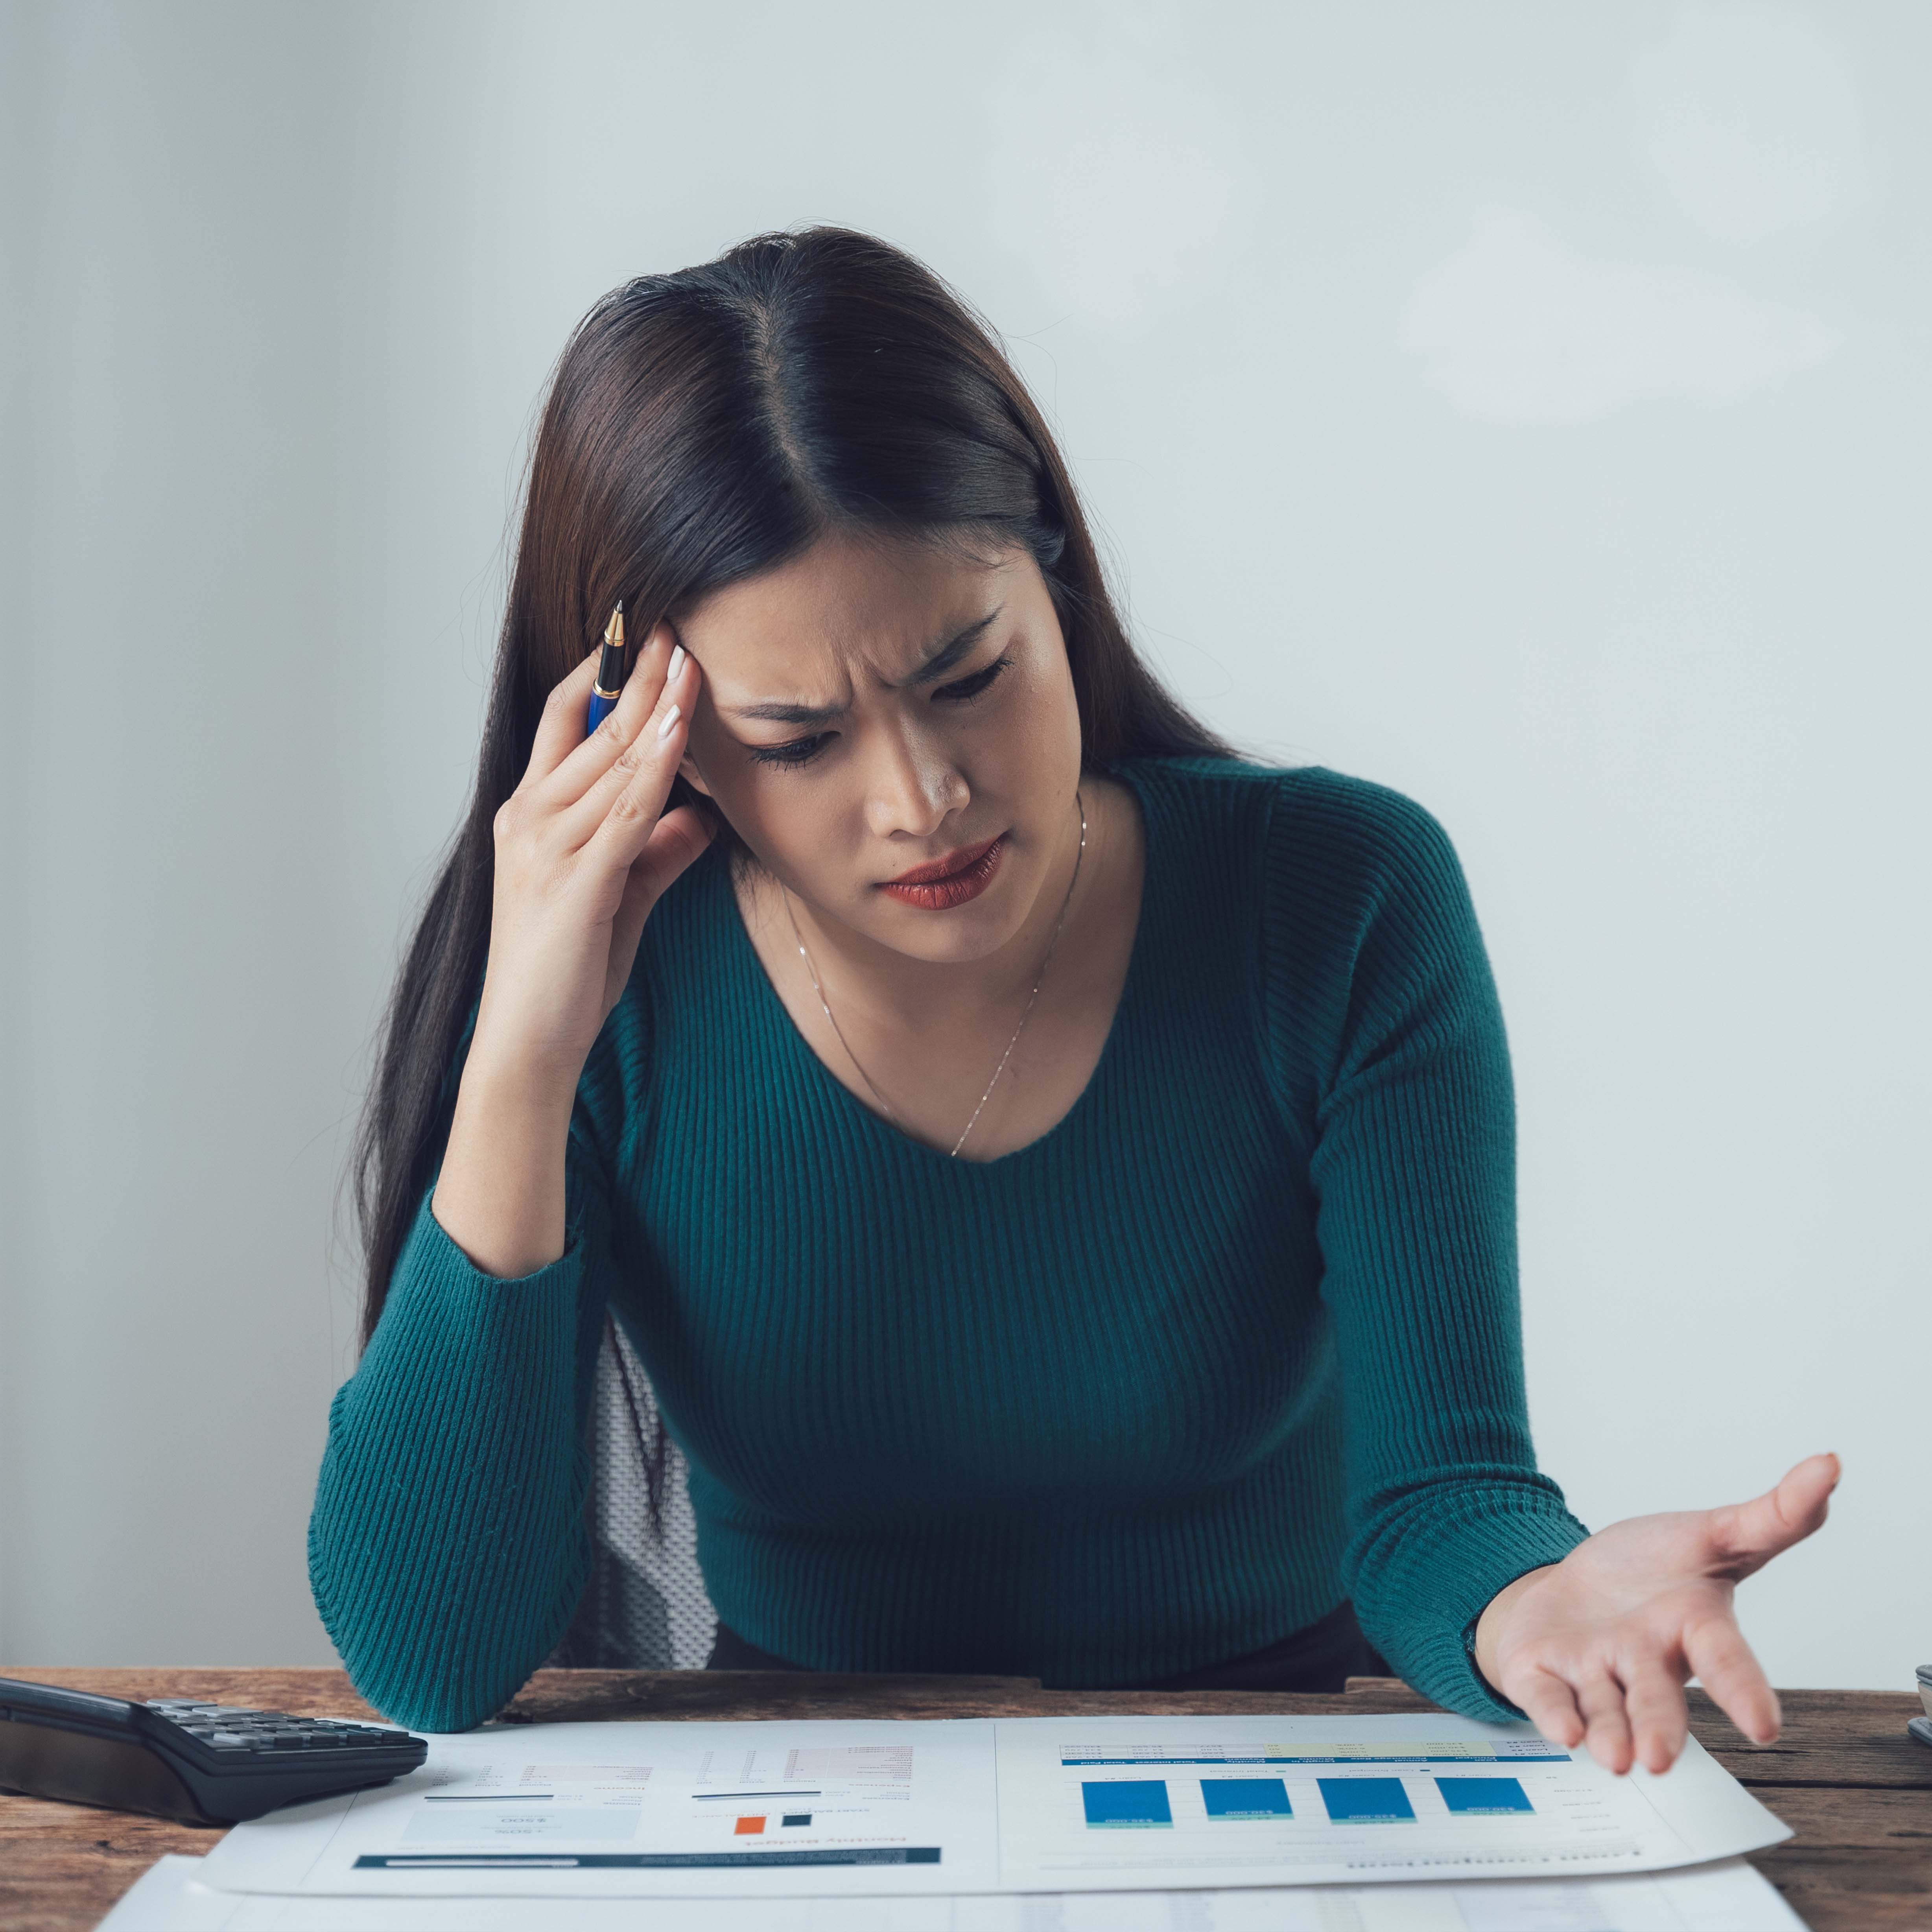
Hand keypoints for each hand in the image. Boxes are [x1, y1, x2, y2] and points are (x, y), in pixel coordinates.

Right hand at [469, 620, 709, 1091]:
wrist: (529, 1041)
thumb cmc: (566, 973)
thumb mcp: (621, 898)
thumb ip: (655, 853)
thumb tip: (699, 817)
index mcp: (533, 816)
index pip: (564, 721)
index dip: (603, 673)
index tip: (647, 637)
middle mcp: (532, 818)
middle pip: (588, 724)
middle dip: (634, 670)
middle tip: (673, 620)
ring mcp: (549, 846)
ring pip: (611, 757)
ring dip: (653, 703)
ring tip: (689, 655)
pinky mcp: (576, 879)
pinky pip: (624, 807)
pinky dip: (656, 762)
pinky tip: (681, 726)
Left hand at [1473, 1453, 1840, 1774]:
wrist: (1578, 1587)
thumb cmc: (1651, 1571)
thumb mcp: (1711, 1534)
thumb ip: (1772, 1516)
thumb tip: (1830, 1465)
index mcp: (1690, 1629)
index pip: (1723, 1660)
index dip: (1743, 1690)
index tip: (1764, 1727)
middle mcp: (1645, 1660)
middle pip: (1655, 1692)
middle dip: (1660, 1725)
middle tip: (1659, 1758)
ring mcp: (1594, 1671)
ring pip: (1604, 1705)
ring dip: (1608, 1732)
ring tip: (1616, 1759)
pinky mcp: (1545, 1672)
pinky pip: (1548, 1695)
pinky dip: (1554, 1713)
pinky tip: (1564, 1733)